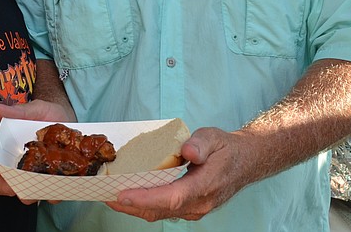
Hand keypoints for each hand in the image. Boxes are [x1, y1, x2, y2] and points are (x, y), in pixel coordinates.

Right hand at [0, 100, 74, 200]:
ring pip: (25, 194)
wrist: (71, 119)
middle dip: (9, 186)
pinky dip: (53, 194)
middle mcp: (18, 165)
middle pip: (4, 185)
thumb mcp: (36, 109)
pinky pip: (50, 196)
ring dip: (31, 192)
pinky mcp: (52, 182)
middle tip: (20, 180)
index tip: (6, 159)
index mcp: (9, 149)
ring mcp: (35, 176)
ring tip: (43, 181)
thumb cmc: (49, 115)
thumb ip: (19, 111)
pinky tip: (61, 181)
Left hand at [106, 127, 241, 221]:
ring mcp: (195, 209)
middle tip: (105, 195)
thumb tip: (187, 151)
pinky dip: (145, 205)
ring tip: (110, 197)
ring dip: (135, 207)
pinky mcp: (190, 208)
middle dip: (130, 205)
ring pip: (160, 213)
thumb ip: (201, 143)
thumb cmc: (227, 149)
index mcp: (205, 186)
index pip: (171, 197)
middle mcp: (199, 203)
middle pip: (160, 210)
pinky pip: (164, 211)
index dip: (145, 198)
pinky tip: (131, 196)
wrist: (245, 162)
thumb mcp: (216, 137)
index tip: (122, 194)